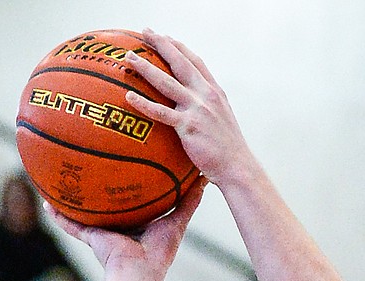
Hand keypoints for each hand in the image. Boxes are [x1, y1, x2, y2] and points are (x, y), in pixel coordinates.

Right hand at [45, 178, 203, 279]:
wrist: (138, 274)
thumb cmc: (159, 254)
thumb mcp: (177, 221)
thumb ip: (189, 201)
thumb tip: (203, 179)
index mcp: (137, 225)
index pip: (132, 201)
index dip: (129, 186)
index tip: (125, 168)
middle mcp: (117, 227)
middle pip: (105, 204)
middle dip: (98, 189)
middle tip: (91, 166)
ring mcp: (101, 233)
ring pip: (83, 212)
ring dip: (72, 199)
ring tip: (61, 180)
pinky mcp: (90, 237)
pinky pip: (70, 224)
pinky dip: (58, 215)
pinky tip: (46, 202)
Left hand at [123, 29, 255, 187]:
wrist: (236, 165)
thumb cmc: (225, 148)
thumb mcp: (220, 120)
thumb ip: (206, 108)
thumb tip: (190, 108)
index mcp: (214, 91)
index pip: (195, 62)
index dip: (178, 48)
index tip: (164, 37)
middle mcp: (206, 95)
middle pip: (180, 63)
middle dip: (161, 45)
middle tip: (145, 32)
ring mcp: (197, 109)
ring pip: (166, 82)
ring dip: (146, 68)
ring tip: (128, 58)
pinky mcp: (188, 126)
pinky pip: (161, 112)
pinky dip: (144, 103)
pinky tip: (128, 96)